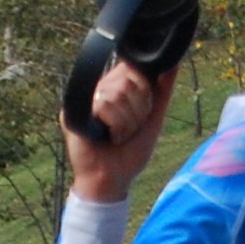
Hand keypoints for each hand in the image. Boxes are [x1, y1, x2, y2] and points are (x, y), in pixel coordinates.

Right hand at [62, 61, 176, 204]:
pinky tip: (108, 138)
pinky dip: (115, 127)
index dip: (144, 93)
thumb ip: (162, 91)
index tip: (140, 116)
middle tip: (128, 130)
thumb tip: (173, 63)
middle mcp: (98, 90)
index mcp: (115, 88)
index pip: (134, 70)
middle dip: (137, 111)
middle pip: (128, 81)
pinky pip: (104, 105)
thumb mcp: (153, 119)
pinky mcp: (72, 112)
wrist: (112, 180)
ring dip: (126, 123)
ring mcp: (85, 100)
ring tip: (118, 136)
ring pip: (117, 95)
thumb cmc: (130, 153)